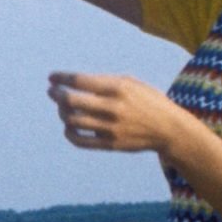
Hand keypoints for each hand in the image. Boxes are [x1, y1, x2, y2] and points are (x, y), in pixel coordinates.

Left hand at [48, 72, 193, 156]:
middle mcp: (113, 108)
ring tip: (63, 108)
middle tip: (52, 92)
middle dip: (57, 95)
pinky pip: (80, 140)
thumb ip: (104, 82)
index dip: (61, 78)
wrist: (169, 129)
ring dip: (62, 113)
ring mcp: (111, 128)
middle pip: (71, 101)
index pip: (80, 81)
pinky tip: (69, 126)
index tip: (52, 77)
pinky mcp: (110, 144)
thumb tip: (73, 82)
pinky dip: (69, 132)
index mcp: (118, 88)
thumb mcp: (131, 83)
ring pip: (72, 120)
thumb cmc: (147, 101)